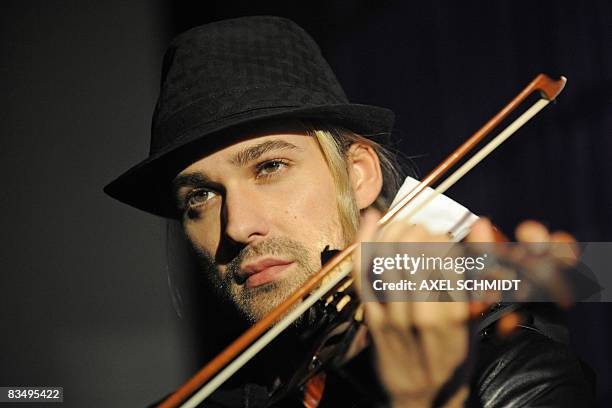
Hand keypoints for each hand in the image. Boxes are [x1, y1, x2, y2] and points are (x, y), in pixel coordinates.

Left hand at [353, 210, 494, 406]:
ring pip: (386, 257)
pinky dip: (365, 243)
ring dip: (394, 231)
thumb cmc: (453, 358)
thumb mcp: (475, 319)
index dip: (442, 237)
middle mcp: (420, 313)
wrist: (424, 398)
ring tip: (403, 225)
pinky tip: (371, 223)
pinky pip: (364, 273)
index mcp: (452, 314)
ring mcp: (391, 315)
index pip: (443, 256)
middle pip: (412, 252)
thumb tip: (482, 224)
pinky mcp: (371, 317)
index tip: (443, 237)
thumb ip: (479, 273)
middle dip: (418, 229)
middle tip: (423, 229)